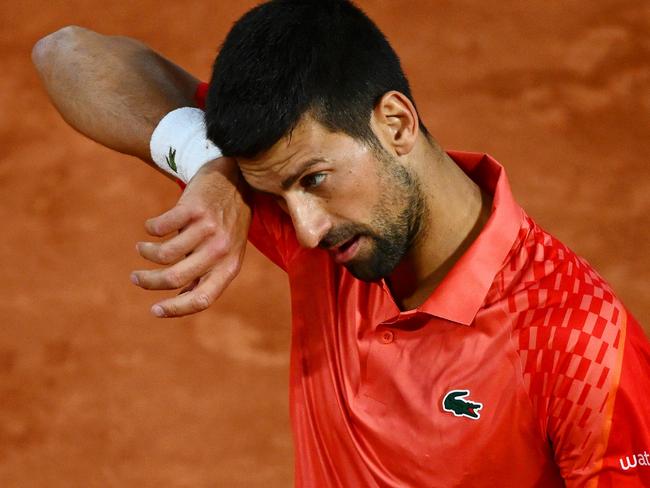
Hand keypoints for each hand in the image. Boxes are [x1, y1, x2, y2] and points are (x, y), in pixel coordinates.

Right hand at [130, 157, 250, 316]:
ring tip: (141, 248)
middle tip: (135, 277)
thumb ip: (205, 274)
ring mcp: (208, 229)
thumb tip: (177, 304)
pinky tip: (151, 227)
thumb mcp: (226, 252)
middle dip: (149, 281)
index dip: (176, 308)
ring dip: (146, 253)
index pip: (202, 299)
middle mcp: (221, 250)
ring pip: (165, 254)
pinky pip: (160, 227)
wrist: (235, 179)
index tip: (154, 310)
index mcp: (230, 267)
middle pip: (175, 277)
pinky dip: (150, 229)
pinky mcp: (194, 208)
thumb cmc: (226, 223)